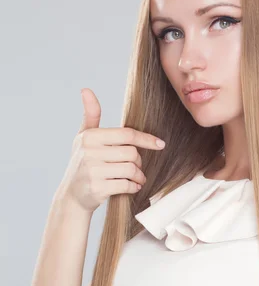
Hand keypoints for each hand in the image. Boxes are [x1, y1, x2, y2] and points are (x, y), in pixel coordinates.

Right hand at [57, 88, 165, 212]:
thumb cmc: (82, 163)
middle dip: (139, 161)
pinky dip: (133, 187)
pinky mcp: (97, 188)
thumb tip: (86, 90)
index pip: (126, 134)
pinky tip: (132, 186)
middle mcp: (89, 152)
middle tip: (137, 167)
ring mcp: (92, 171)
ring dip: (139, 176)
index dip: (146, 139)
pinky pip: (126, 185)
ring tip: (137, 178)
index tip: (160, 144)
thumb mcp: (83, 138)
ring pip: (131, 169)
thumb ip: (90, 115)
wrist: (72, 196)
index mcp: (89, 136)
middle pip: (131, 153)